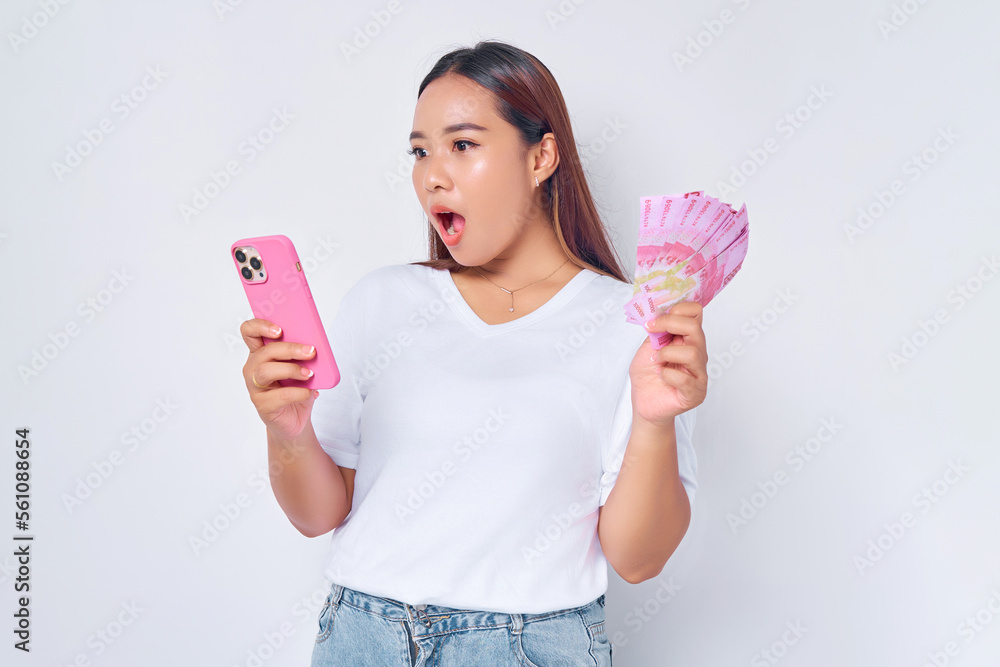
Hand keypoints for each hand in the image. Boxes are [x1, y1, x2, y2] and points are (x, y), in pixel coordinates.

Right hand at [240, 318, 319, 440]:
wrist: (297, 420)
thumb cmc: (297, 389)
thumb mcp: (302, 368)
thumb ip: (302, 355)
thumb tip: (314, 347)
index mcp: (260, 353)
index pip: (249, 332)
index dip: (260, 326)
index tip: (279, 329)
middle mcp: (253, 368)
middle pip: (265, 352)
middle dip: (289, 349)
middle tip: (311, 351)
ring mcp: (255, 387)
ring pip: (266, 371)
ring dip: (291, 370)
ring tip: (309, 374)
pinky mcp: (262, 405)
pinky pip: (279, 396)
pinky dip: (298, 392)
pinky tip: (310, 392)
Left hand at [628, 301, 707, 426]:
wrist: (643, 403)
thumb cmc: (647, 375)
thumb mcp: (647, 348)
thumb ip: (657, 332)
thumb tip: (660, 314)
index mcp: (686, 339)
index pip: (695, 313)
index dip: (678, 309)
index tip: (656, 319)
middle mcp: (697, 353)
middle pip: (696, 327)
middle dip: (670, 324)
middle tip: (653, 332)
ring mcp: (699, 373)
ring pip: (693, 352)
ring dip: (667, 353)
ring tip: (657, 361)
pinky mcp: (696, 392)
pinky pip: (686, 379)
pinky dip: (668, 375)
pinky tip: (661, 377)